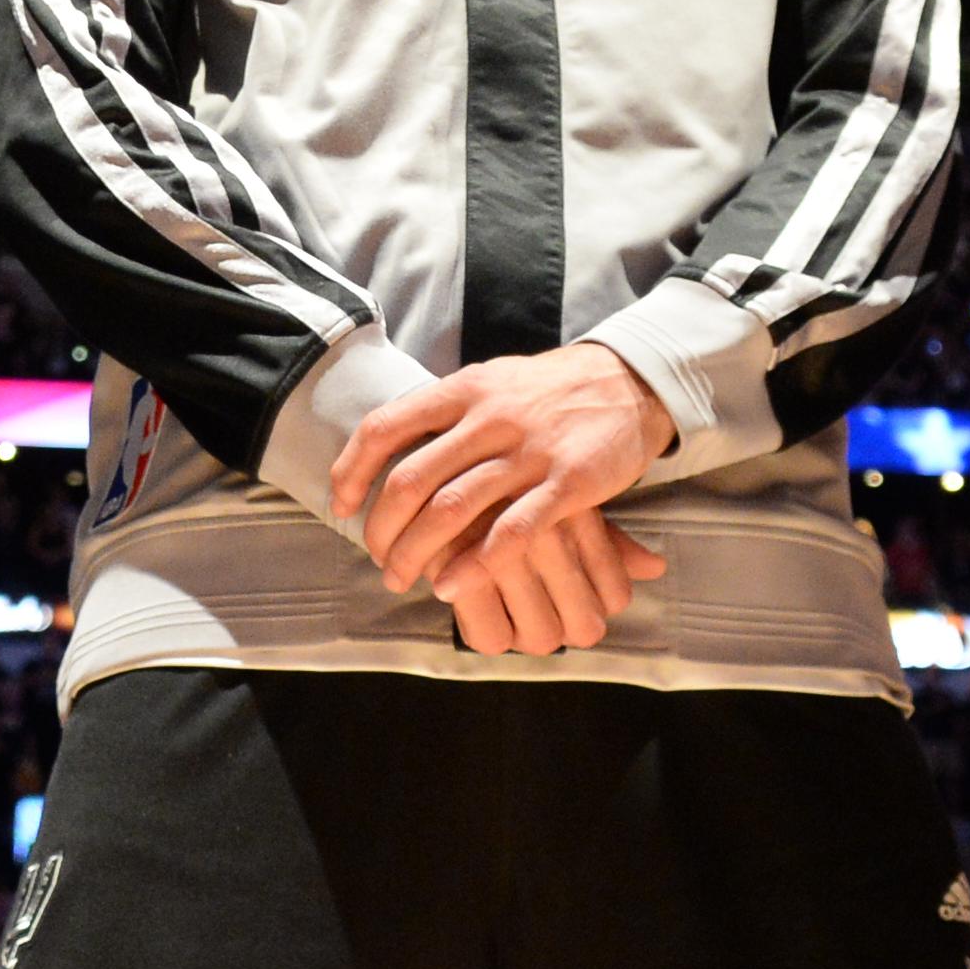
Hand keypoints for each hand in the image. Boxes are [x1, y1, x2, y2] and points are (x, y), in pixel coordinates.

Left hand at [332, 343, 675, 653]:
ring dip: (416, 552)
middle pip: (410, 479)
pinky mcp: (567, 483)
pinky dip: (474, 564)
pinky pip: (511, 530)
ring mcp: (528, 451)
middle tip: (378, 558)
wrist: (628, 382)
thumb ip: (443, 413)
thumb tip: (384, 446)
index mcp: (464, 390)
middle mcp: (489, 417)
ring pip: (452, 508)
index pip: (385, 428)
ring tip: (402, 579)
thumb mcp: (490, 383)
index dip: (351, 470)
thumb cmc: (547, 392)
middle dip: (382, 528)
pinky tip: (451, 586)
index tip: (341, 505)